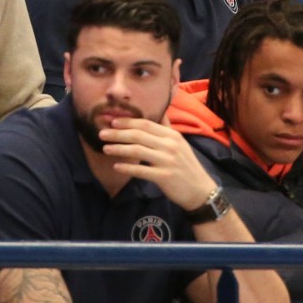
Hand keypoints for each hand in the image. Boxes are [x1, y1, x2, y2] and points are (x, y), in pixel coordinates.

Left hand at [98, 116, 216, 210]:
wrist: (200, 190)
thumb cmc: (187, 166)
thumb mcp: (181, 143)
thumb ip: (167, 129)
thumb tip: (160, 113)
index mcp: (172, 135)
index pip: (146, 124)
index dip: (128, 122)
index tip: (113, 122)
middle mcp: (170, 145)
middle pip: (138, 135)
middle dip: (118, 133)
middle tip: (102, 133)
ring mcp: (167, 161)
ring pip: (137, 150)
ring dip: (119, 148)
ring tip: (105, 148)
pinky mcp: (164, 177)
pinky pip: (141, 170)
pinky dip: (127, 167)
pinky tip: (116, 166)